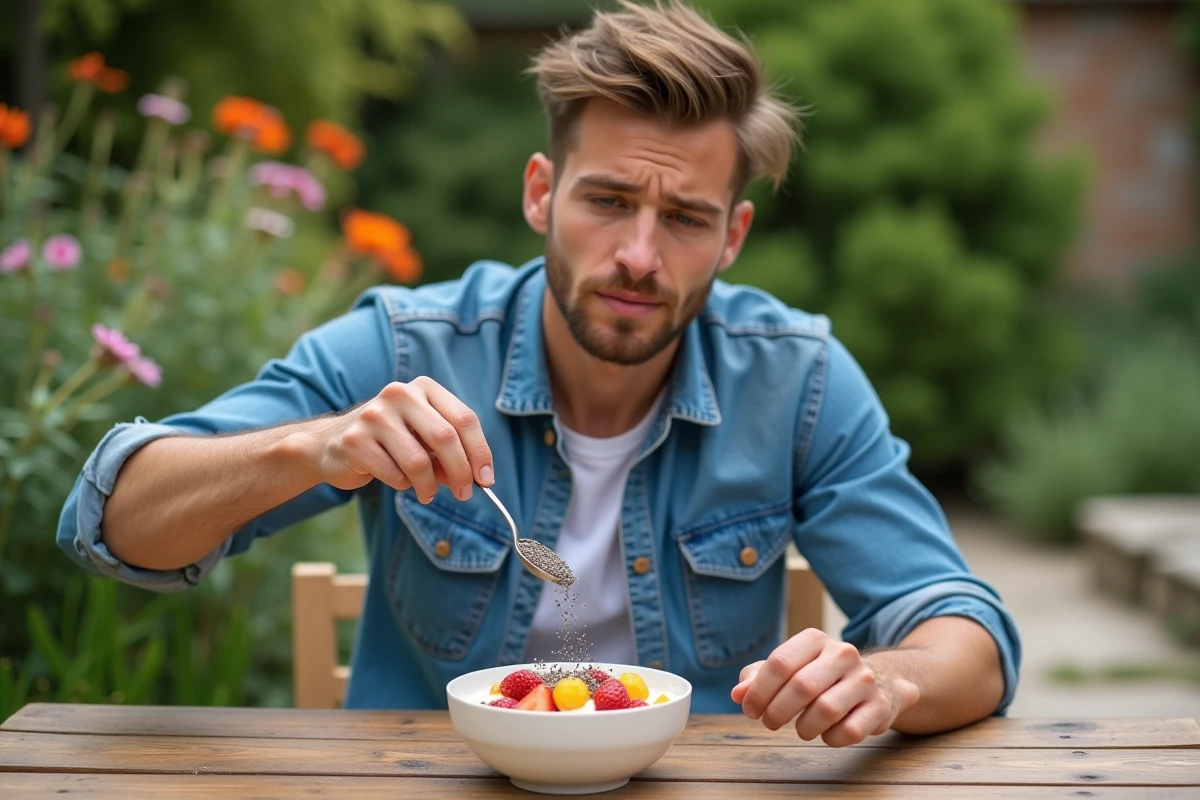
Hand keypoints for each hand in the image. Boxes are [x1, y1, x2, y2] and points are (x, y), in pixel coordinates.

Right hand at [306, 377, 493, 502]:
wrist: (331, 443)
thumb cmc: (390, 441)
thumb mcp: (424, 438)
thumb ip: (450, 453)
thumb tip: (478, 479)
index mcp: (423, 388)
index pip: (464, 419)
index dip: (480, 452)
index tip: (486, 479)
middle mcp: (400, 394)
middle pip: (446, 437)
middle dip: (461, 472)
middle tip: (464, 494)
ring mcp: (374, 415)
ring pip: (419, 462)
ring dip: (429, 486)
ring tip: (427, 493)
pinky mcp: (354, 440)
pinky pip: (394, 474)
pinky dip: (403, 485)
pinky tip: (398, 480)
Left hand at [730, 629, 918, 746]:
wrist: (879, 681)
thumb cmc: (820, 676)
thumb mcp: (789, 668)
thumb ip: (758, 677)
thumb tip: (738, 694)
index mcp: (815, 639)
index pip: (780, 663)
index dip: (758, 691)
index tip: (750, 710)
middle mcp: (843, 654)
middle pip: (801, 687)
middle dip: (777, 712)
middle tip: (770, 723)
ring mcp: (865, 679)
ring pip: (826, 710)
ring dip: (804, 727)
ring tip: (801, 728)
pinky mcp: (880, 705)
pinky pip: (849, 731)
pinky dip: (831, 738)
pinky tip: (827, 733)